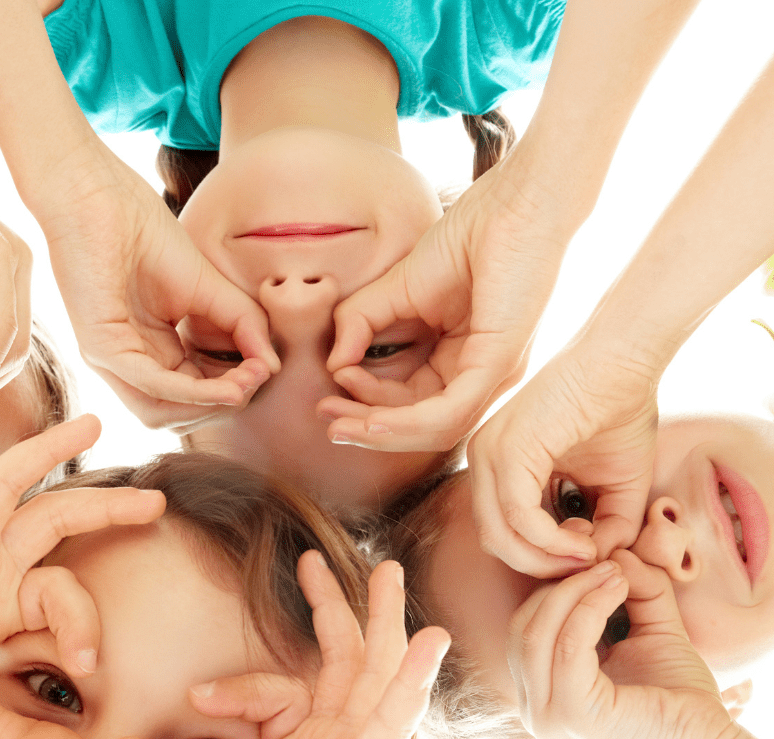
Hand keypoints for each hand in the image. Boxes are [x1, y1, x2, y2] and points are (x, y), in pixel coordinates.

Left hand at [42, 143, 277, 432]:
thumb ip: (241, 323)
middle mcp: (128, 360)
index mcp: (150, 349)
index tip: (266, 367)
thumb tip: (271, 364)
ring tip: (245, 384)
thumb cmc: (140, 227)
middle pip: (178, 410)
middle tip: (259, 376)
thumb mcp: (208, 284)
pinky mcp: (100, 346)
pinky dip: (192, 390)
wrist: (94, 190)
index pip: (193, 390)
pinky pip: (150, 383)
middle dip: (225, 401)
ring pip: (161, 410)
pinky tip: (226, 382)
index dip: (233, 387)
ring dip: (210, 404)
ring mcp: (110, 358)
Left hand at [113, 554, 449, 738]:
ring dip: (382, 622)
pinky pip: (390, 716)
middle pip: (339, 666)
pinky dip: (411, 676)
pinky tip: (427, 637)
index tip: (195, 702)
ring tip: (392, 571)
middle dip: (332, 612)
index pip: (274, 696)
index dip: (234, 688)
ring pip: (373, 674)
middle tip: (316, 563)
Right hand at [319, 159, 571, 451]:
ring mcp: (493, 374)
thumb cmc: (473, 232)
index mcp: (461, 360)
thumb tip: (334, 362)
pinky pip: (449, 412)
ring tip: (340, 424)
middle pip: (419, 425)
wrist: (518, 196)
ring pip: (433, 430)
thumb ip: (361, 320)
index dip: (365, 401)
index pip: (408, 400)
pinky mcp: (499, 363)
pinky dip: (405, 423)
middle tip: (328, 422)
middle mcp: (480, 376)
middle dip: (367, 427)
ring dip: (381, 433)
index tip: (332, 381)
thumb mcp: (398, 286)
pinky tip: (371, 419)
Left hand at [467, 343, 658, 577]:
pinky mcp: (505, 450)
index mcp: (498, 468)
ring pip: (500, 535)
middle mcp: (483, 462)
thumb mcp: (614, 486)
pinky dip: (551, 540)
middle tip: (586, 565)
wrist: (625, 362)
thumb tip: (595, 564)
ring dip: (547, 560)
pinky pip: (519, 515)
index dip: (544, 559)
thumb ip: (607, 528)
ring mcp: (488, 455)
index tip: (587, 558)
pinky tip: (584, 541)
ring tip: (588, 554)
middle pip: (495, 541)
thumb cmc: (620, 413)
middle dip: (542, 566)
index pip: (503, 533)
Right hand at [507, 550, 741, 738]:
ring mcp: (547, 716)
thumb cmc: (680, 701)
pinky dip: (588, 607)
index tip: (592, 560)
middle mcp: (534, 710)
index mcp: (542, 695)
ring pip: (536, 632)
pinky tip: (617, 589)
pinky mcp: (572, 714)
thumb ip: (635, 593)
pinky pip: (566, 645)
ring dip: (574, 592)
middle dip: (560, 586)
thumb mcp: (650, 634)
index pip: (523, 630)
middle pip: (522, 627)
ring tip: (614, 573)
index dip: (551, 589)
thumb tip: (616, 551)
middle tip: (604, 562)